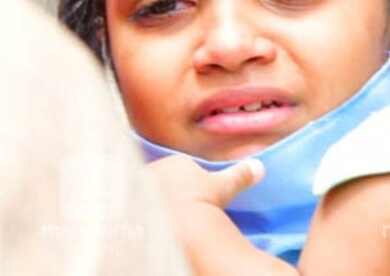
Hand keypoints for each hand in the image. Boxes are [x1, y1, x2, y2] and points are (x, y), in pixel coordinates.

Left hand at [148, 157, 286, 274]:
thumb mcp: (225, 187)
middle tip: (179, 212)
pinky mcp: (131, 203)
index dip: (188, 184)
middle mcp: (154, 168)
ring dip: (154, 203)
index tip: (193, 200)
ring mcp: (141, 185)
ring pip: (147, 192)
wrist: (179, 221)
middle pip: (162, 178)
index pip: (179, 169)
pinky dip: (142, 216)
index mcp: (175, 162)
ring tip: (165, 222)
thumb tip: (258, 167)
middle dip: (168, 191)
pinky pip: (136, 208)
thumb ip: (240, 175)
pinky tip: (151, 227)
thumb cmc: (202, 200)